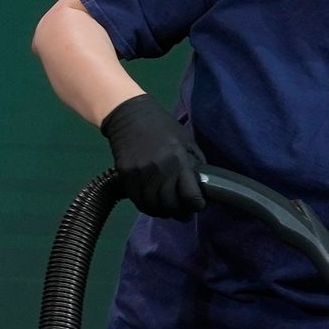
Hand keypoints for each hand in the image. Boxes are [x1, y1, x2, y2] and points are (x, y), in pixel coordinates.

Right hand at [97, 93, 208, 219]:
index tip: (197, 205)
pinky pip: (138, 200)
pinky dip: (147, 206)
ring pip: (153, 207)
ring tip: (167, 209)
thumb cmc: (162, 126)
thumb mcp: (186, 140)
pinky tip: (152, 202)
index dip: (196, 205)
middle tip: (184, 213)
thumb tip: (202, 184)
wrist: (129, 115)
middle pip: (170, 205)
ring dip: (163, 212)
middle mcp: (159, 170)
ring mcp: (140, 174)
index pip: (190, 195)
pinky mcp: (126, 175)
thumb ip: (195, 162)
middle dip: (181, 214)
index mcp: (178, 160)